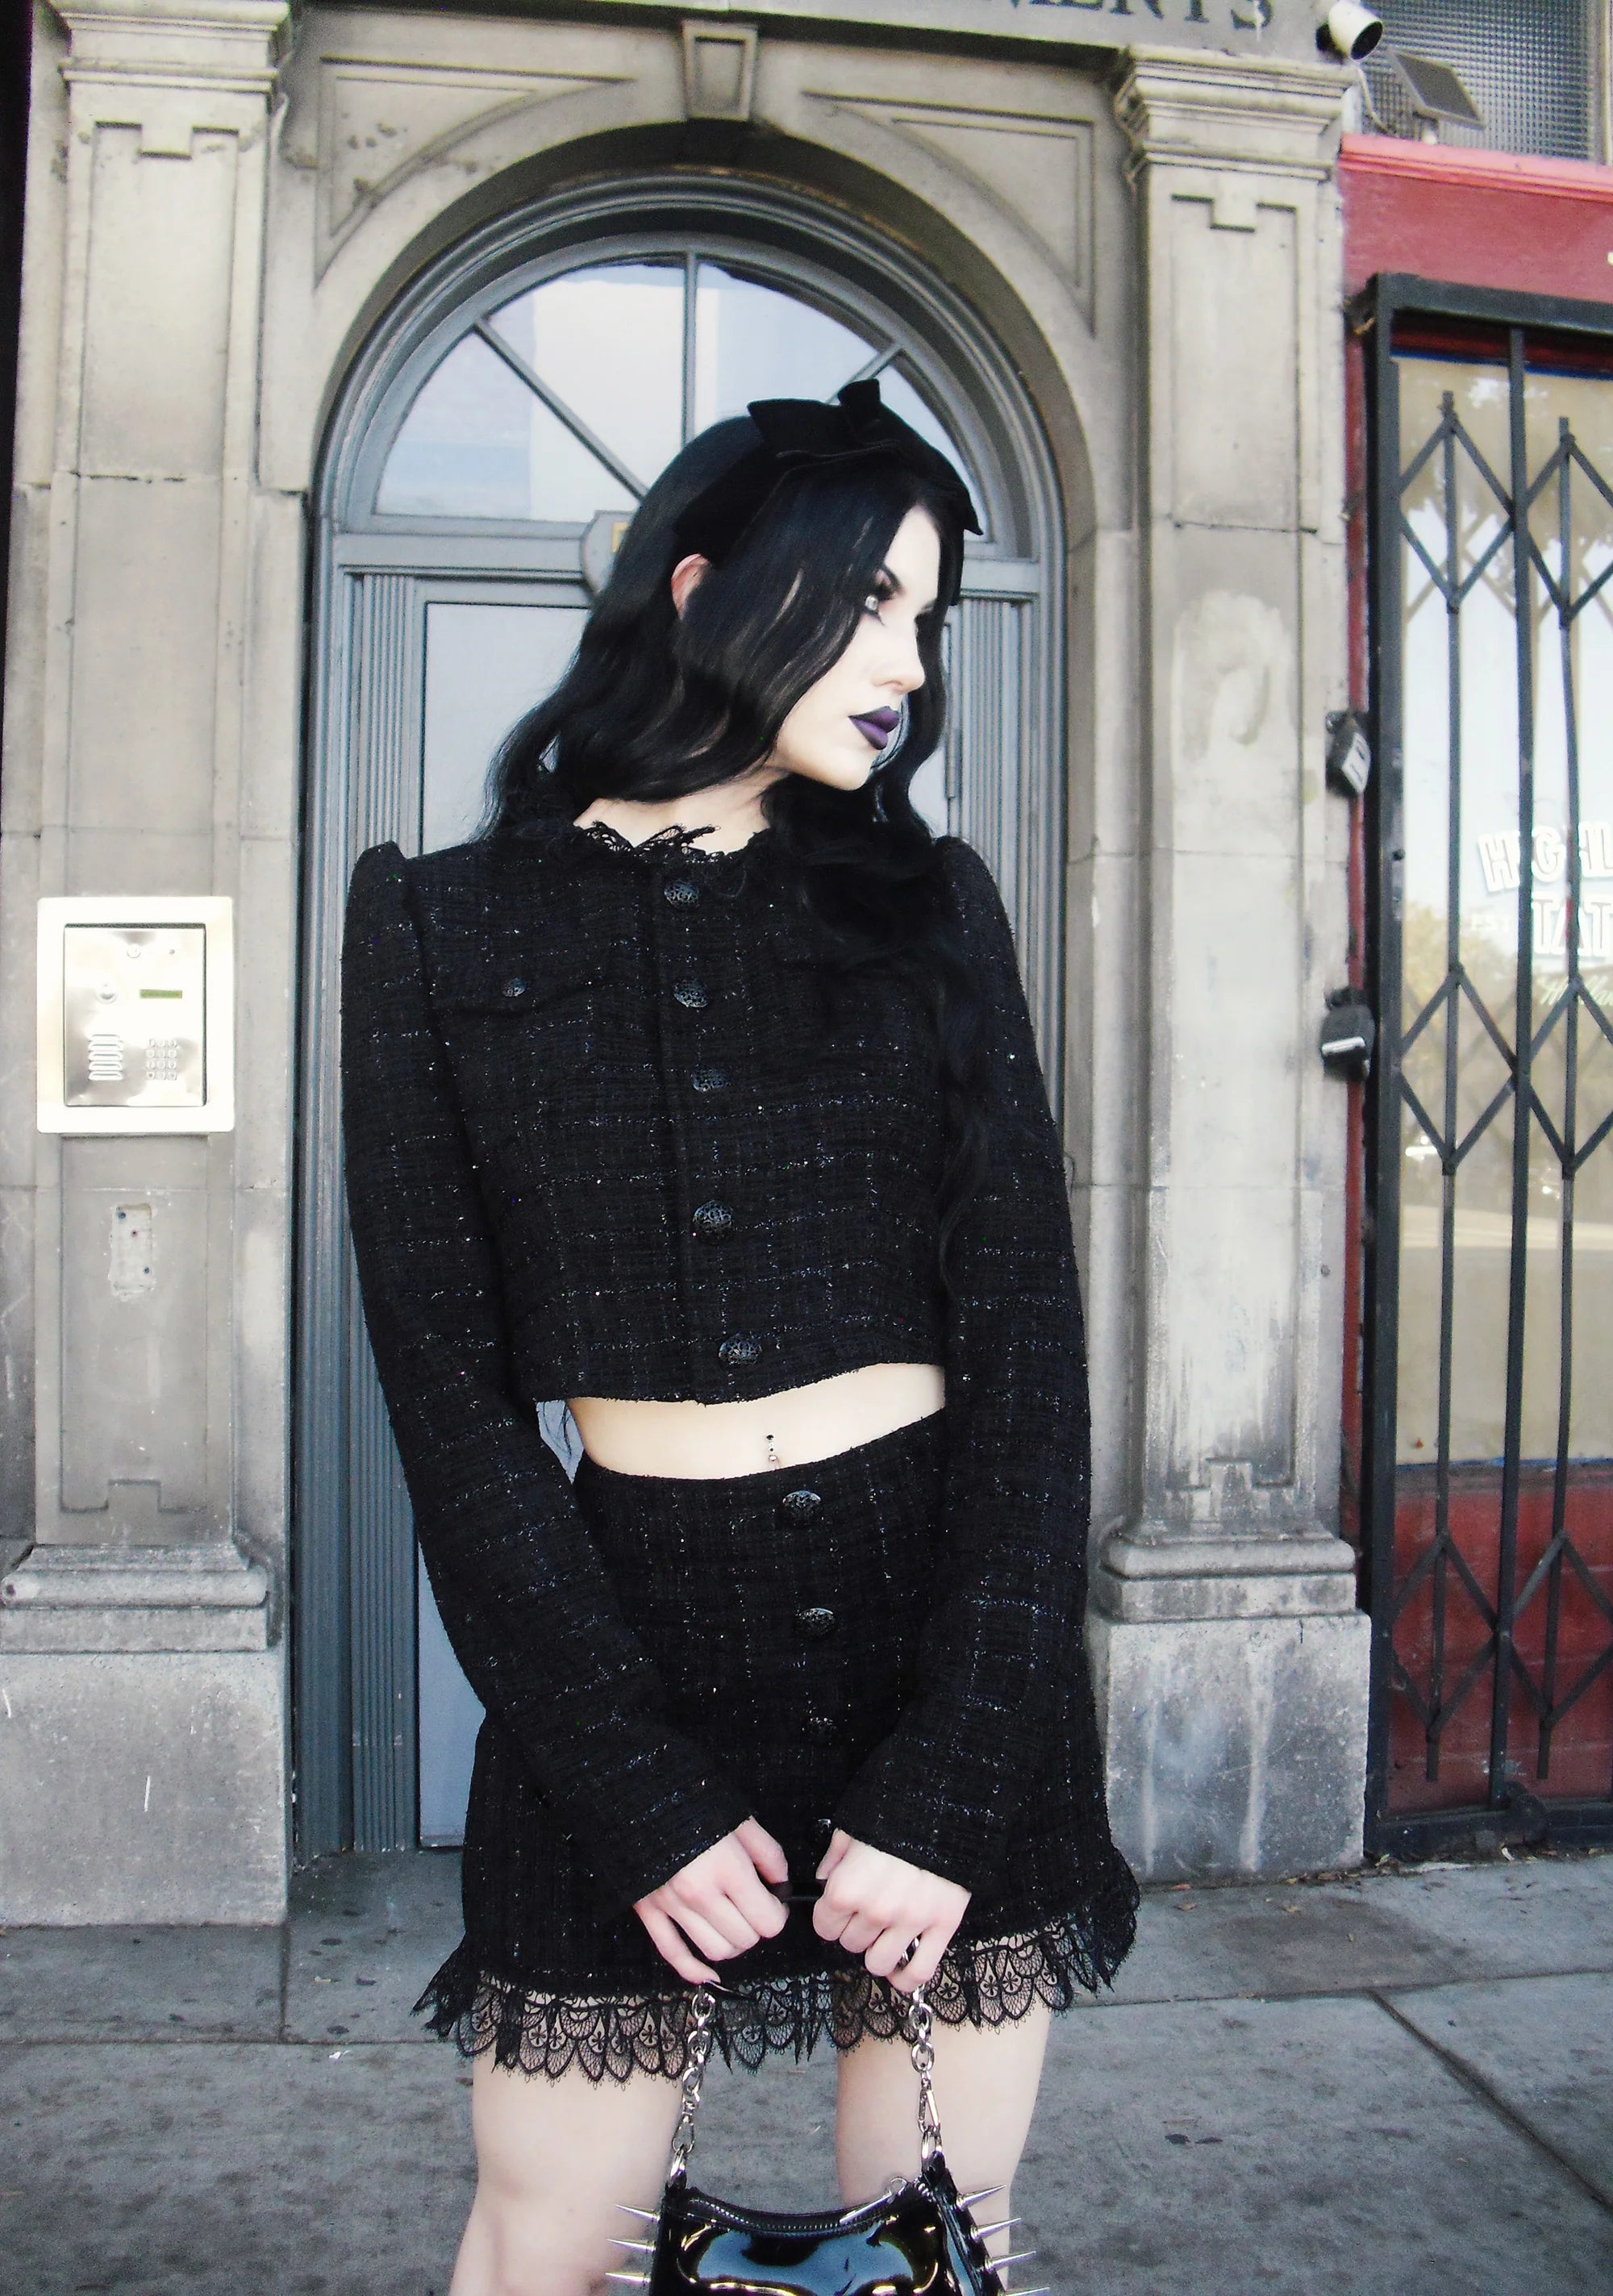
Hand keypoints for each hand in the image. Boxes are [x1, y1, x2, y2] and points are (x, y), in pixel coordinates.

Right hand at [634, 1818, 789, 1985]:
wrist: (641, 1796)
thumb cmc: (694, 1804)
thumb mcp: (741, 1820)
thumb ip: (768, 1854)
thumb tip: (781, 1884)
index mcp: (728, 1869)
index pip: (768, 1921)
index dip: (777, 1914)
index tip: (774, 1902)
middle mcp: (700, 1894)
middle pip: (745, 1939)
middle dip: (756, 1927)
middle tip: (753, 1908)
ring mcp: (672, 1906)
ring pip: (715, 1951)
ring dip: (731, 1944)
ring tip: (732, 1924)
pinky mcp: (649, 1910)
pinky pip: (672, 1954)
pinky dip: (693, 1970)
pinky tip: (708, 1973)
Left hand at [812, 1829, 969, 1992]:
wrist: (945, 1804)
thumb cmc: (895, 1813)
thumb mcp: (851, 1828)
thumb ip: (833, 1859)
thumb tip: (824, 1880)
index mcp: (847, 1889)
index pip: (825, 1927)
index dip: (830, 1916)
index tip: (840, 1908)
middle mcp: (875, 1912)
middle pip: (851, 1944)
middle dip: (855, 1929)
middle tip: (867, 1910)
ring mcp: (910, 1922)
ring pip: (879, 1963)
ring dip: (878, 1950)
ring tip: (886, 1932)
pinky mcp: (942, 1926)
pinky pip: (920, 1972)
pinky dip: (907, 1977)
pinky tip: (902, 1967)